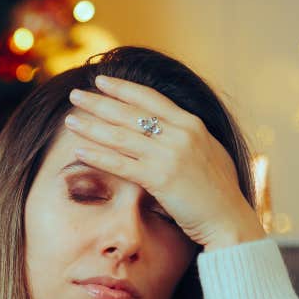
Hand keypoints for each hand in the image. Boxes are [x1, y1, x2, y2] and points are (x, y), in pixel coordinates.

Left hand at [63, 75, 265, 250]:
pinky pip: (121, 164)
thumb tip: (169, 128)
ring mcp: (170, 155)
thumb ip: (187, 137)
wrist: (229, 219)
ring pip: (121, 136)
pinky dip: (98, 156)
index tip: (100, 80)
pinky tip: (79, 150)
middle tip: (75, 94)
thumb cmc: (218, 191)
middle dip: (99, 102)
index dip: (123, 88)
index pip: (150, 98)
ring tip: (69, 119)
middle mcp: (181, 134)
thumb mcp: (208, 152)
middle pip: (130, 113)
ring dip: (92, 126)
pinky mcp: (160, 178)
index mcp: (192, 124)